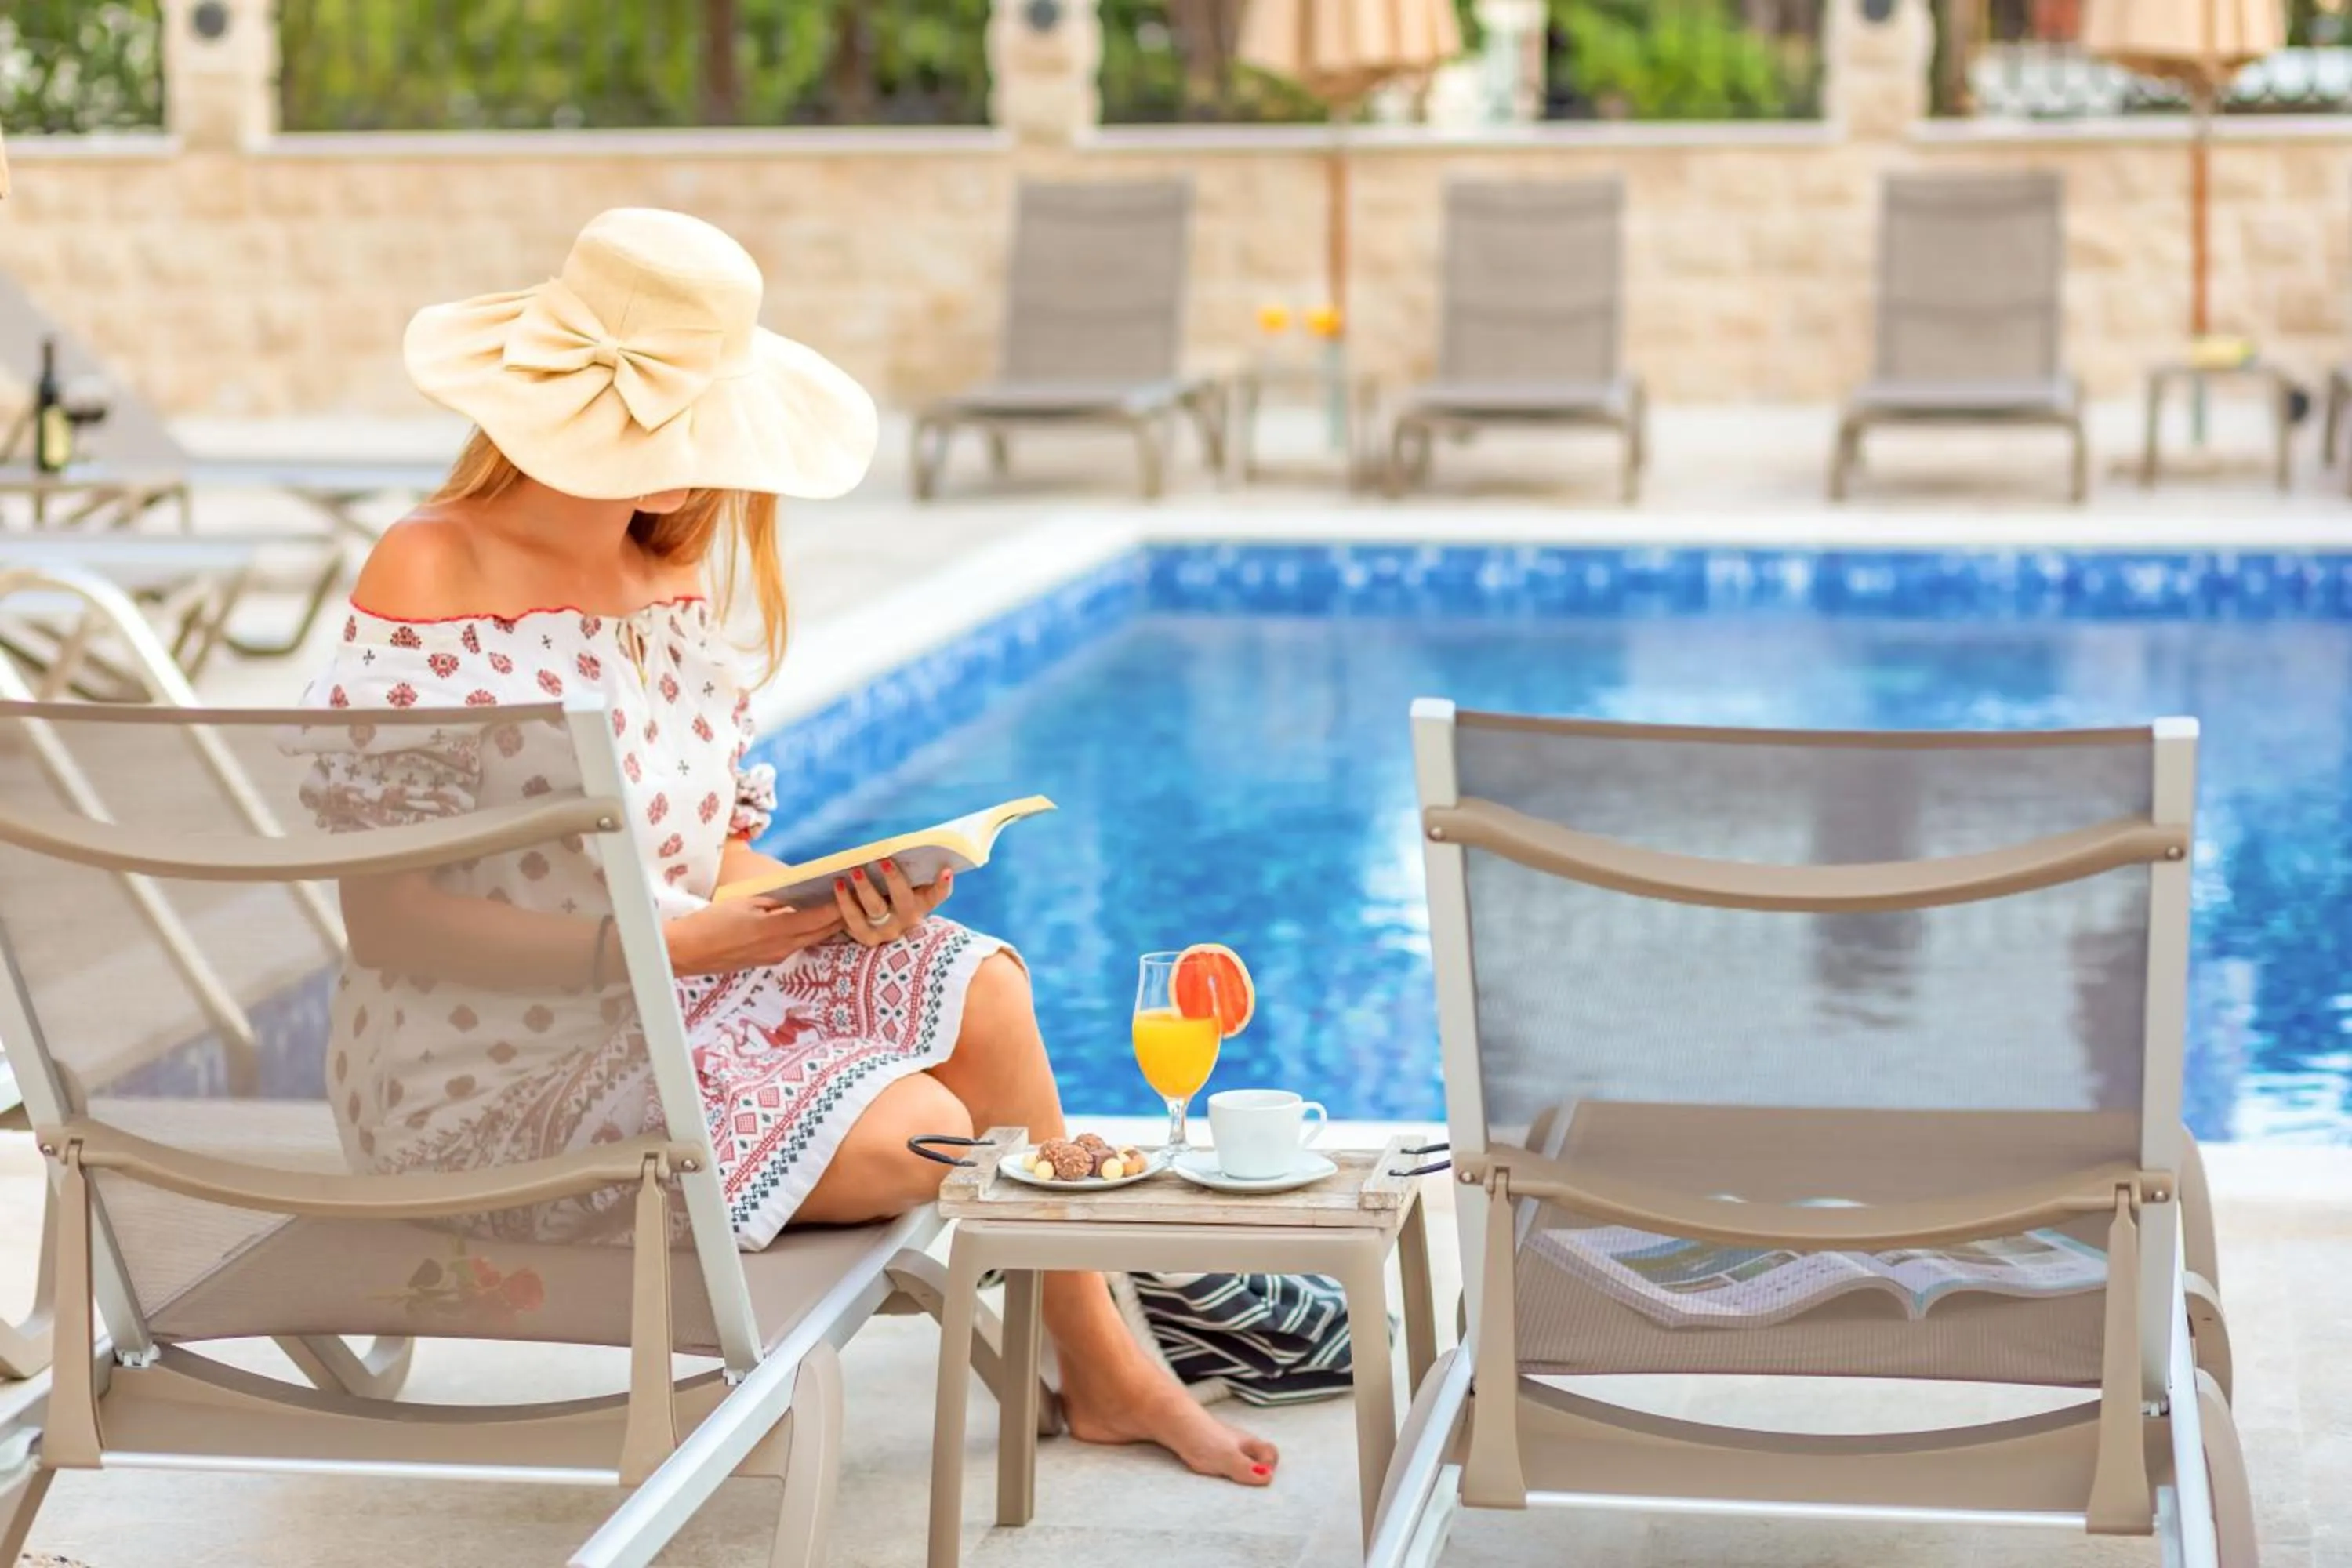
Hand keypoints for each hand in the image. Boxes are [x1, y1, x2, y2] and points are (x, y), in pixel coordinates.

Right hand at [665, 897, 845, 976]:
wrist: (687, 952)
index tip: (855, 890)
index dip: (841, 904)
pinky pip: (798, 944)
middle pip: (823, 932)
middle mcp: (783, 947)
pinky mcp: (769, 960)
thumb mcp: (746, 902)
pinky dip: (810, 932)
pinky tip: (812, 921)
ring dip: (829, 925)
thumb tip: (801, 894)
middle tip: (858, 899)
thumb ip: (776, 900)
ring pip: (812, 939)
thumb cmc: (712, 923)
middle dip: (843, 916)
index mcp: (778, 930)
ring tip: (843, 908)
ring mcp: (777, 957)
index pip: (821, 917)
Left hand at [834, 859, 952, 946]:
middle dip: (894, 879)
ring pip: (874, 910)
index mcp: (922, 904)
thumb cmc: (895, 898)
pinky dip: (844, 902)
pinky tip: (837, 884)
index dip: (942, 885)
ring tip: (852, 871)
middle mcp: (907, 920)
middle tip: (883, 859)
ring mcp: (885, 931)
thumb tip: (917, 853)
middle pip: (902, 899)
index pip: (937, 895)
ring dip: (863, 888)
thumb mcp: (908, 889)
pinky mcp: (866, 937)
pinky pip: (852, 922)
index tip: (945, 870)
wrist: (879, 928)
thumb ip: (913, 874)